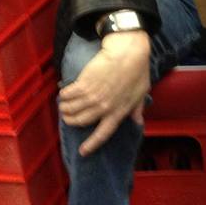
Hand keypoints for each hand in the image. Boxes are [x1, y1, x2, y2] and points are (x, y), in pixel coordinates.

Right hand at [58, 30, 150, 156]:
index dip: (92, 144)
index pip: (103, 133)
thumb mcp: (141, 92)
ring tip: (64, 105)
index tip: (82, 151)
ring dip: (65, 108)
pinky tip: (64, 92)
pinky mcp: (83, 84)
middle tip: (68, 116)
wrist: (127, 52)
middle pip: (81, 121)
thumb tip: (138, 121)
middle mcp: (104, 108)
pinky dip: (64, 95)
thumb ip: (137, 108)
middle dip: (72, 120)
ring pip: (71, 109)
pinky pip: (68, 95)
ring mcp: (93, 97)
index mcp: (119, 112)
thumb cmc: (138, 70)